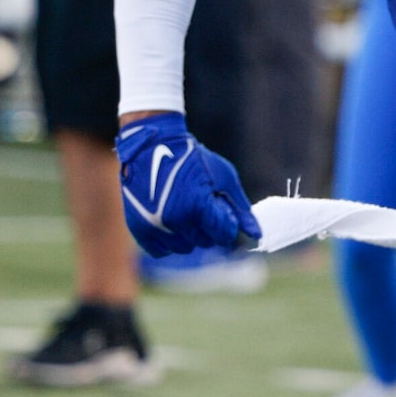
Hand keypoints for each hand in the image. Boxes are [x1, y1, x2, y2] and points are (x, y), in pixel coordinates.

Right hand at [116, 114, 258, 256]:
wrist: (151, 146)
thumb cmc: (192, 158)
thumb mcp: (224, 177)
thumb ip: (241, 208)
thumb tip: (257, 235)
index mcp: (198, 207)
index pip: (224, 235)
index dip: (227, 223)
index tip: (222, 210)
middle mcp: (174, 220)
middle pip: (205, 242)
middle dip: (209, 227)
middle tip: (201, 205)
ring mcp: (154, 226)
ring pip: (184, 248)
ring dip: (189, 235)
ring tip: (185, 211)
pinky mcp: (138, 228)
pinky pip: (161, 250)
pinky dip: (168, 241)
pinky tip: (170, 222)